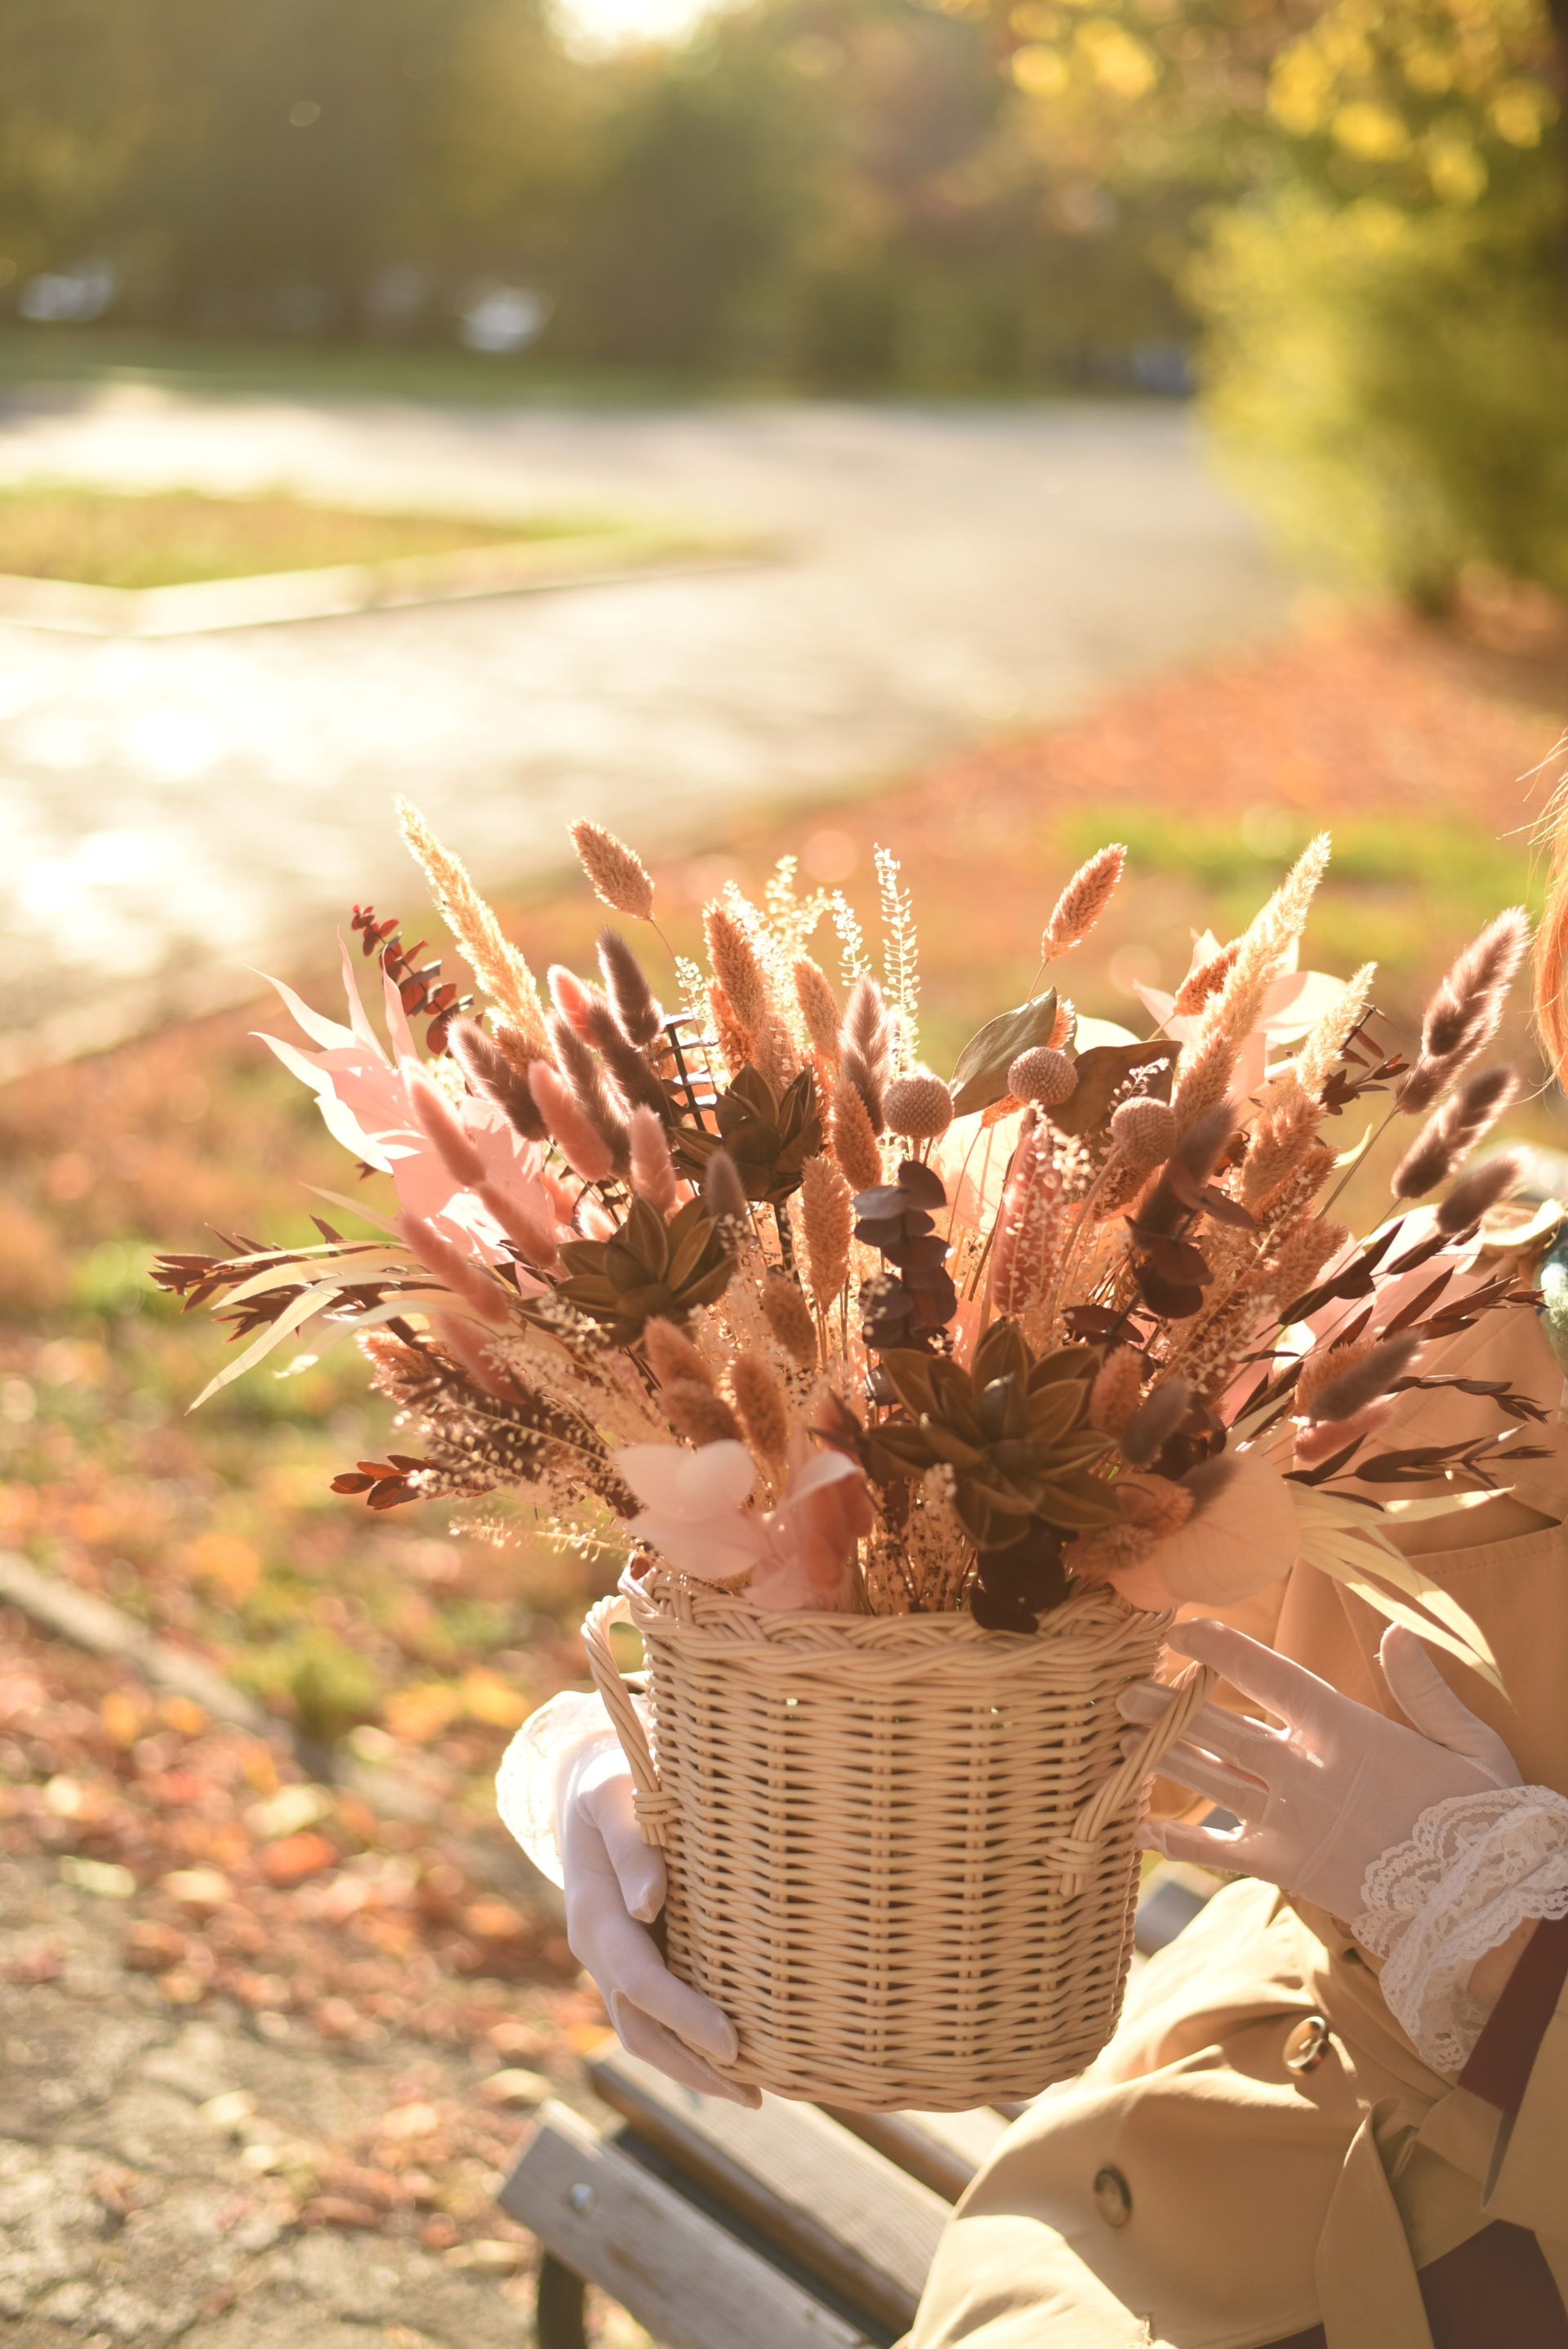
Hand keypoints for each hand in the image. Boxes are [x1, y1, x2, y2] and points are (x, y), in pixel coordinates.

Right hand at [559, 1737, 760, 2107]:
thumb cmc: (612, 1780)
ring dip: (691, 2069)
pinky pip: (652, 2016)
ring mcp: (611, 1960)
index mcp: (592, 1912)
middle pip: (640, 2027)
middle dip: (693, 2065)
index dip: (684, 2014)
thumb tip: (650, 1903)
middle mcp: (597, 1948)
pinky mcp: (630, 1959)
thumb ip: (632, 1843)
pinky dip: (686, 2044)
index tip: (731, 2041)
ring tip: (753, 2093)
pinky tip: (732, 2057)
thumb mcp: (615, 1794)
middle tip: (756, 2094)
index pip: (639, 1980)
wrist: (584, 1782)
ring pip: (643, 2033)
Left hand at [1120, 1618, 1519, 1922]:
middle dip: (1169, 1706)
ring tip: (1118, 1734)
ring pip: (1210, 1780)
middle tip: (1123, 1689)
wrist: (1482, 1908)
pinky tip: (1137, 1828)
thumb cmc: (1477, 1816)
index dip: (1222, 1649)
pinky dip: (1175, 1842)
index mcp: (1346, 1733)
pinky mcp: (1284, 1868)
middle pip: (1221, 1729)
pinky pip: (1218, 1852)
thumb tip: (1395, 1630)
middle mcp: (1306, 1775)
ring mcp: (1289, 1825)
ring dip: (1161, 1754)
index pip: (1270, 1677)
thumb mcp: (1465, 1742)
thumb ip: (1422, 1686)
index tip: (1182, 1628)